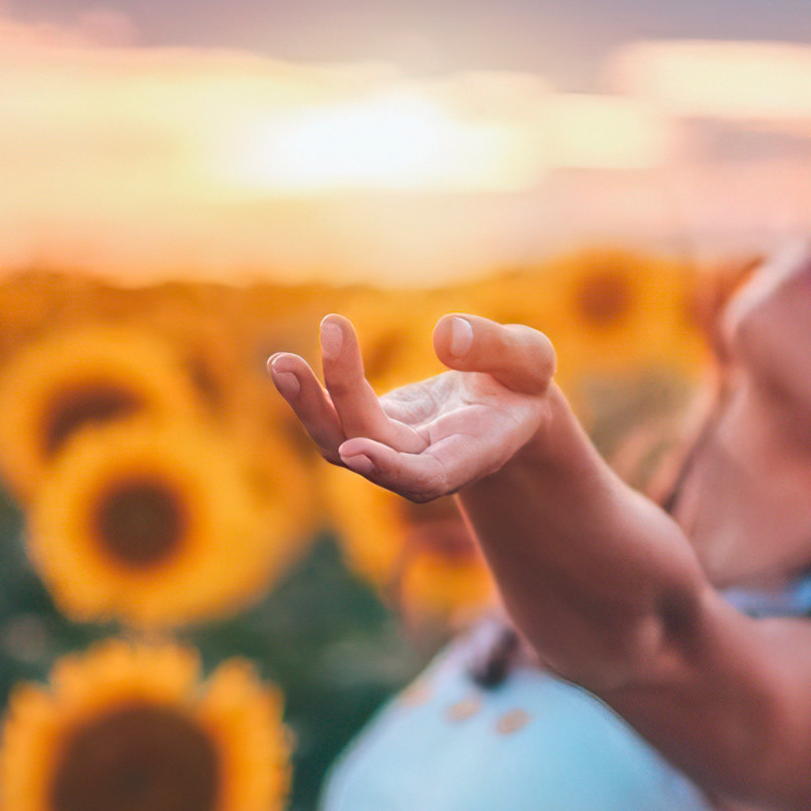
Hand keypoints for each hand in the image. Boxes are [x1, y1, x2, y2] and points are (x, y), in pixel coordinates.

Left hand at [266, 311, 558, 503]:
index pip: (429, 475)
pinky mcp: (376, 430)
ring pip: (342, 444)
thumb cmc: (522, 384)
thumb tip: (444, 335)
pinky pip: (336, 420)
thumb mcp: (529, 359)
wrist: (509, 410)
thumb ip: (495, 349)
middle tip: (292, 363)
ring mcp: (396, 451)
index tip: (355, 451)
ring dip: (308, 408)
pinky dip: (311, 396)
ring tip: (280, 363)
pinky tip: (285, 366)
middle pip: (371, 453)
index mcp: (474, 453)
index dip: (392, 468)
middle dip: (334, 409)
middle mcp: (427, 463)